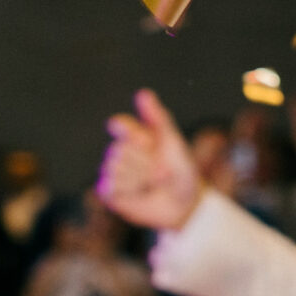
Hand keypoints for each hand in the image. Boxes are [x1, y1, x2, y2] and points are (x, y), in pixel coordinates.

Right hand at [100, 90, 203, 231]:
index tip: (149, 143)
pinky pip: (108, 186)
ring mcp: (113, 172)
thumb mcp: (172, 141)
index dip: (136, 135)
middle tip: (160, 171)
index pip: (121, 125)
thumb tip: (143, 92)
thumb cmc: (181, 170)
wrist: (186, 202)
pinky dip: (129, 190)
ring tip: (151, 183)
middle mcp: (121, 152)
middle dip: (144, 162)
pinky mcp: (110, 193)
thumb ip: (158, 117)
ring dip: (139, 178)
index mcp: (134, 136)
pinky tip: (140, 193)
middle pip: (119, 149)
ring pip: (114, 168)